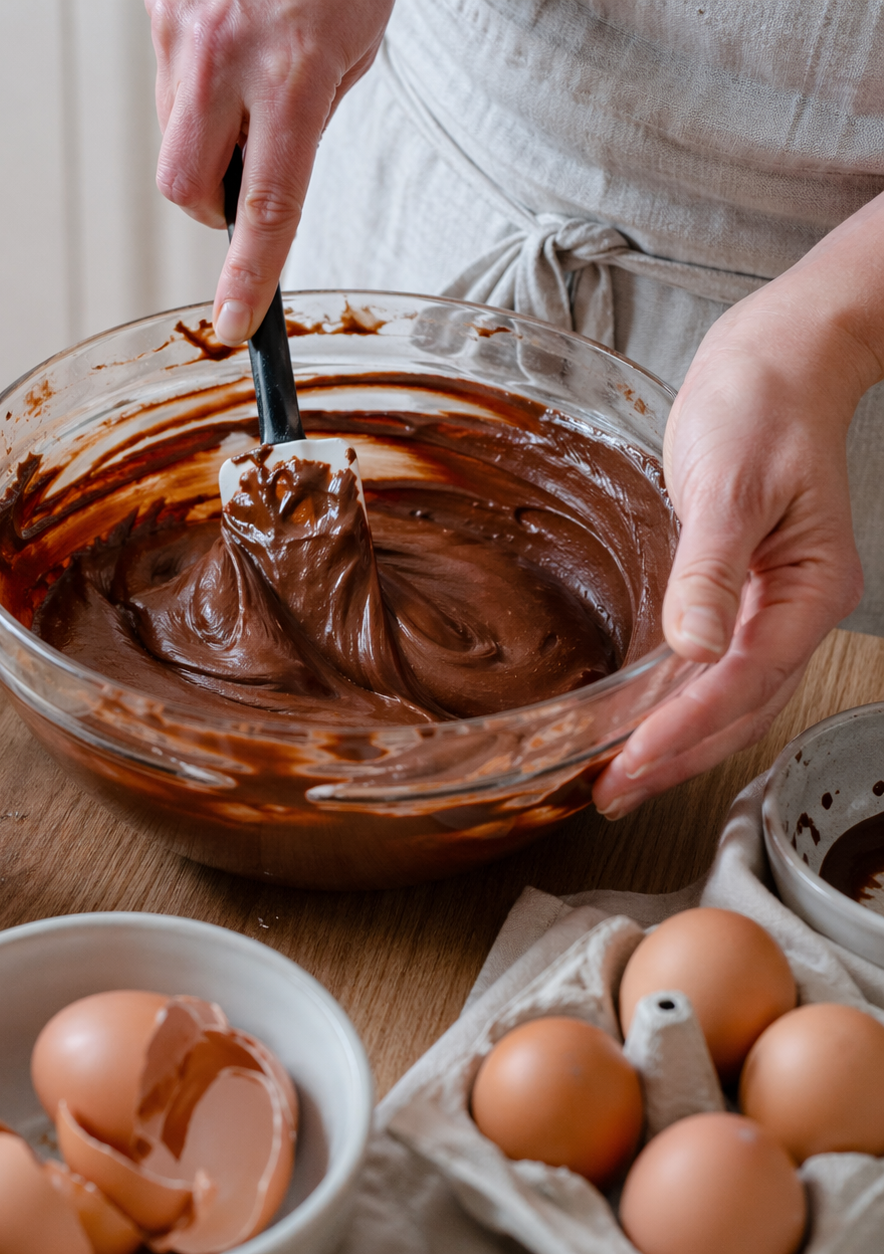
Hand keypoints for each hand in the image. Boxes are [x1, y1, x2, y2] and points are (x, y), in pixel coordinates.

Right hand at [146, 0, 393, 342]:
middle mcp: (225, 53)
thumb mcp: (357, 44)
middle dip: (211, 207)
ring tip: (250, 84)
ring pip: (171, 133)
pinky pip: (166, 77)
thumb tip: (265, 164)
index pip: (266, 207)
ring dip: (205, 137)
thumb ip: (309, 113)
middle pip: (184, 186)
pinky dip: (194, 86)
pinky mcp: (157, 3)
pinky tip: (229, 45)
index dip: (249, 275)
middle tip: (246, 183)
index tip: (236, 323)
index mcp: (294, 72)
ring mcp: (180, 25)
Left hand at [593, 272, 874, 818]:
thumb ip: (711, 570)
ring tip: (621, 777)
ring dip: (675, 740)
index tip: (633, 764)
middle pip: (738, 706)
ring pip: (725, 696)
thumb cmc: (763, 408)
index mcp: (808, 589)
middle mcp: (792, 608)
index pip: (742, 681)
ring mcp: (767, 604)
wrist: (773, 363)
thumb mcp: (732, 484)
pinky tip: (642, 722)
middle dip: (676, 755)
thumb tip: (693, 647)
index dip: (685, 730)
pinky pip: (710, 665)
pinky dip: (676, 702)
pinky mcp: (736, 592)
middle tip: (613, 793)